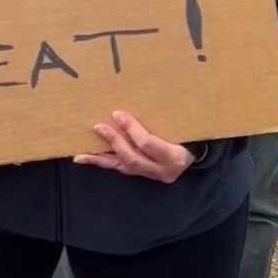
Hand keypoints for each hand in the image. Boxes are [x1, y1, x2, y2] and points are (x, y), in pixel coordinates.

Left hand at [73, 111, 194, 182]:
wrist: (196, 154)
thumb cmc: (189, 133)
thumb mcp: (181, 124)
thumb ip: (164, 116)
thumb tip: (137, 102)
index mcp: (175, 156)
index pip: (148, 145)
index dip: (132, 129)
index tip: (117, 114)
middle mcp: (163, 171)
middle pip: (134, 158)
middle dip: (114, 141)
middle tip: (98, 127)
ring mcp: (152, 175)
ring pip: (124, 167)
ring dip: (101, 159)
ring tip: (81, 155)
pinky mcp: (142, 175)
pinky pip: (121, 169)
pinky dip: (104, 163)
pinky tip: (88, 159)